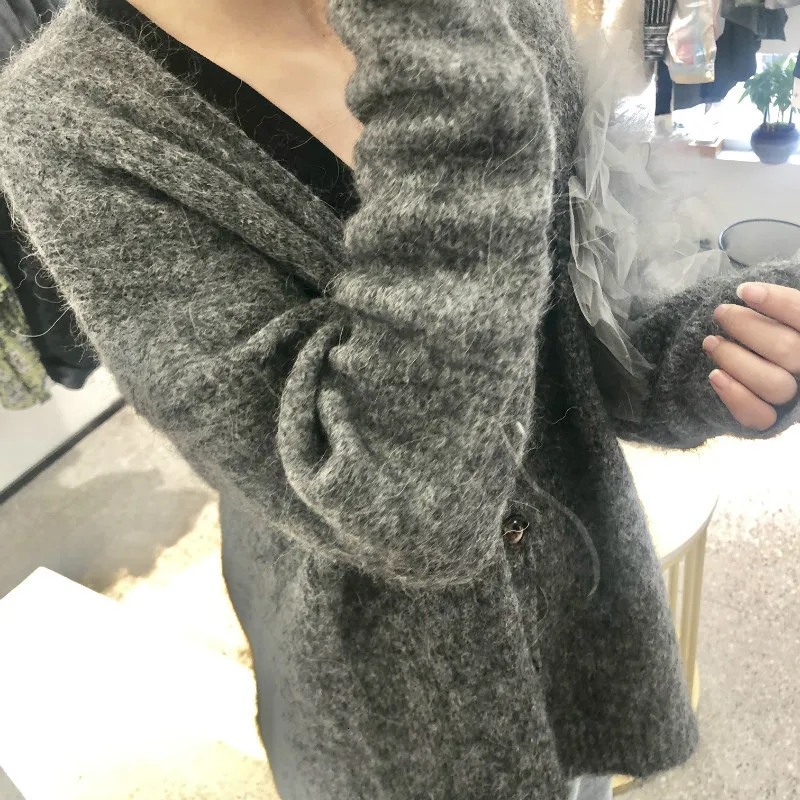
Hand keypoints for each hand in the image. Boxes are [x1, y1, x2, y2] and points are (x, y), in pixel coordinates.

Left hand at [703, 283, 799, 430]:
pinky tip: (715, 376)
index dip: (779, 303)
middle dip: (747, 327)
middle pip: (787, 350)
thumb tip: (752, 290)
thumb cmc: (770, 334)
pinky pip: (759, 416)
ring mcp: (794, 399)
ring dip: (735, 359)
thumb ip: (780, 311)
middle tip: (720, 312)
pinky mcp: (773, 421)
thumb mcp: (778, 320)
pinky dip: (735, 397)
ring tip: (710, 342)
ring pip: (773, 384)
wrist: (760, 369)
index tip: (744, 291)